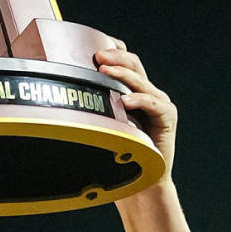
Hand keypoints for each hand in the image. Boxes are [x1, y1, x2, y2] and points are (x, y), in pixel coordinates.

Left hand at [93, 41, 176, 174]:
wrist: (143, 184)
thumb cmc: (120, 157)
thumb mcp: (103, 126)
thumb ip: (94, 108)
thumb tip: (63, 96)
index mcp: (134, 92)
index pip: (125, 62)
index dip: (113, 51)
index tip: (90, 47)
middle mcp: (149, 94)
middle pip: (133, 64)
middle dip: (115, 56)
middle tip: (96, 54)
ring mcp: (159, 104)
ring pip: (140, 80)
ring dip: (121, 72)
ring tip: (103, 68)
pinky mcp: (167, 117)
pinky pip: (152, 103)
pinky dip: (138, 100)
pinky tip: (124, 100)